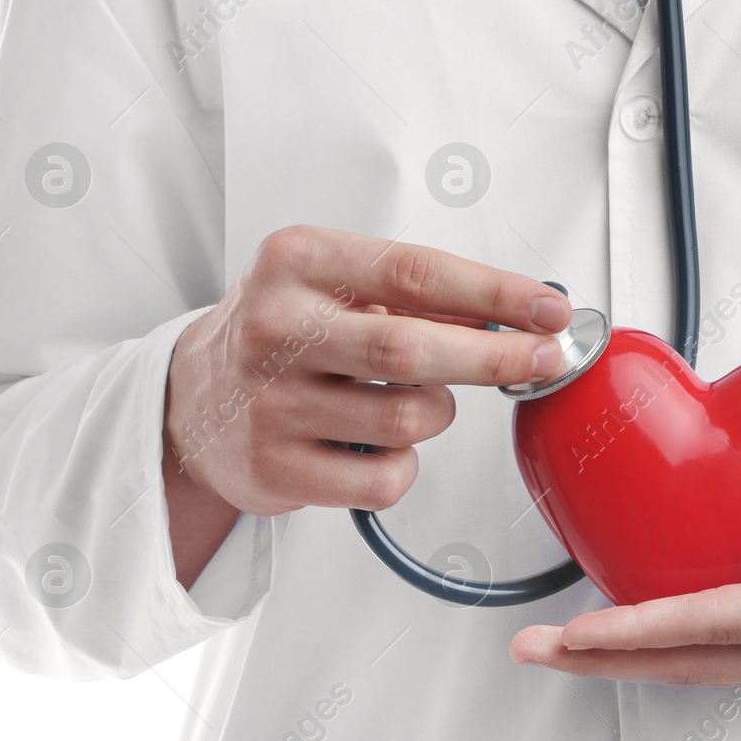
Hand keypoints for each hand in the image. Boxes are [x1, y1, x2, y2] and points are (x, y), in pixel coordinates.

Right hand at [162, 225, 572, 585]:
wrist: (192, 400)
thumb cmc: (285, 333)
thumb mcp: (337, 285)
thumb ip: (419, 298)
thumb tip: (518, 317)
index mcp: (297, 261)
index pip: (417, 272)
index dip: (496, 292)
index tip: (549, 307)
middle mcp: (277, 328)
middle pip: (414, 349)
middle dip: (497, 357)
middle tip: (543, 359)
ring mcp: (271, 402)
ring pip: (411, 418)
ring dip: (439, 412)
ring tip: (411, 399)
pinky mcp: (275, 468)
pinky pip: (386, 478)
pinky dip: (405, 466)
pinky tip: (378, 444)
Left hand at [510, 426, 740, 684]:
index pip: (720, 625)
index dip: (644, 629)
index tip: (578, 629)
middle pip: (696, 659)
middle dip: (610, 658)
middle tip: (536, 649)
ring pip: (705, 658)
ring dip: (631, 654)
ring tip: (565, 645)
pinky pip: (727, 640)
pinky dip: (672, 637)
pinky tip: (639, 618)